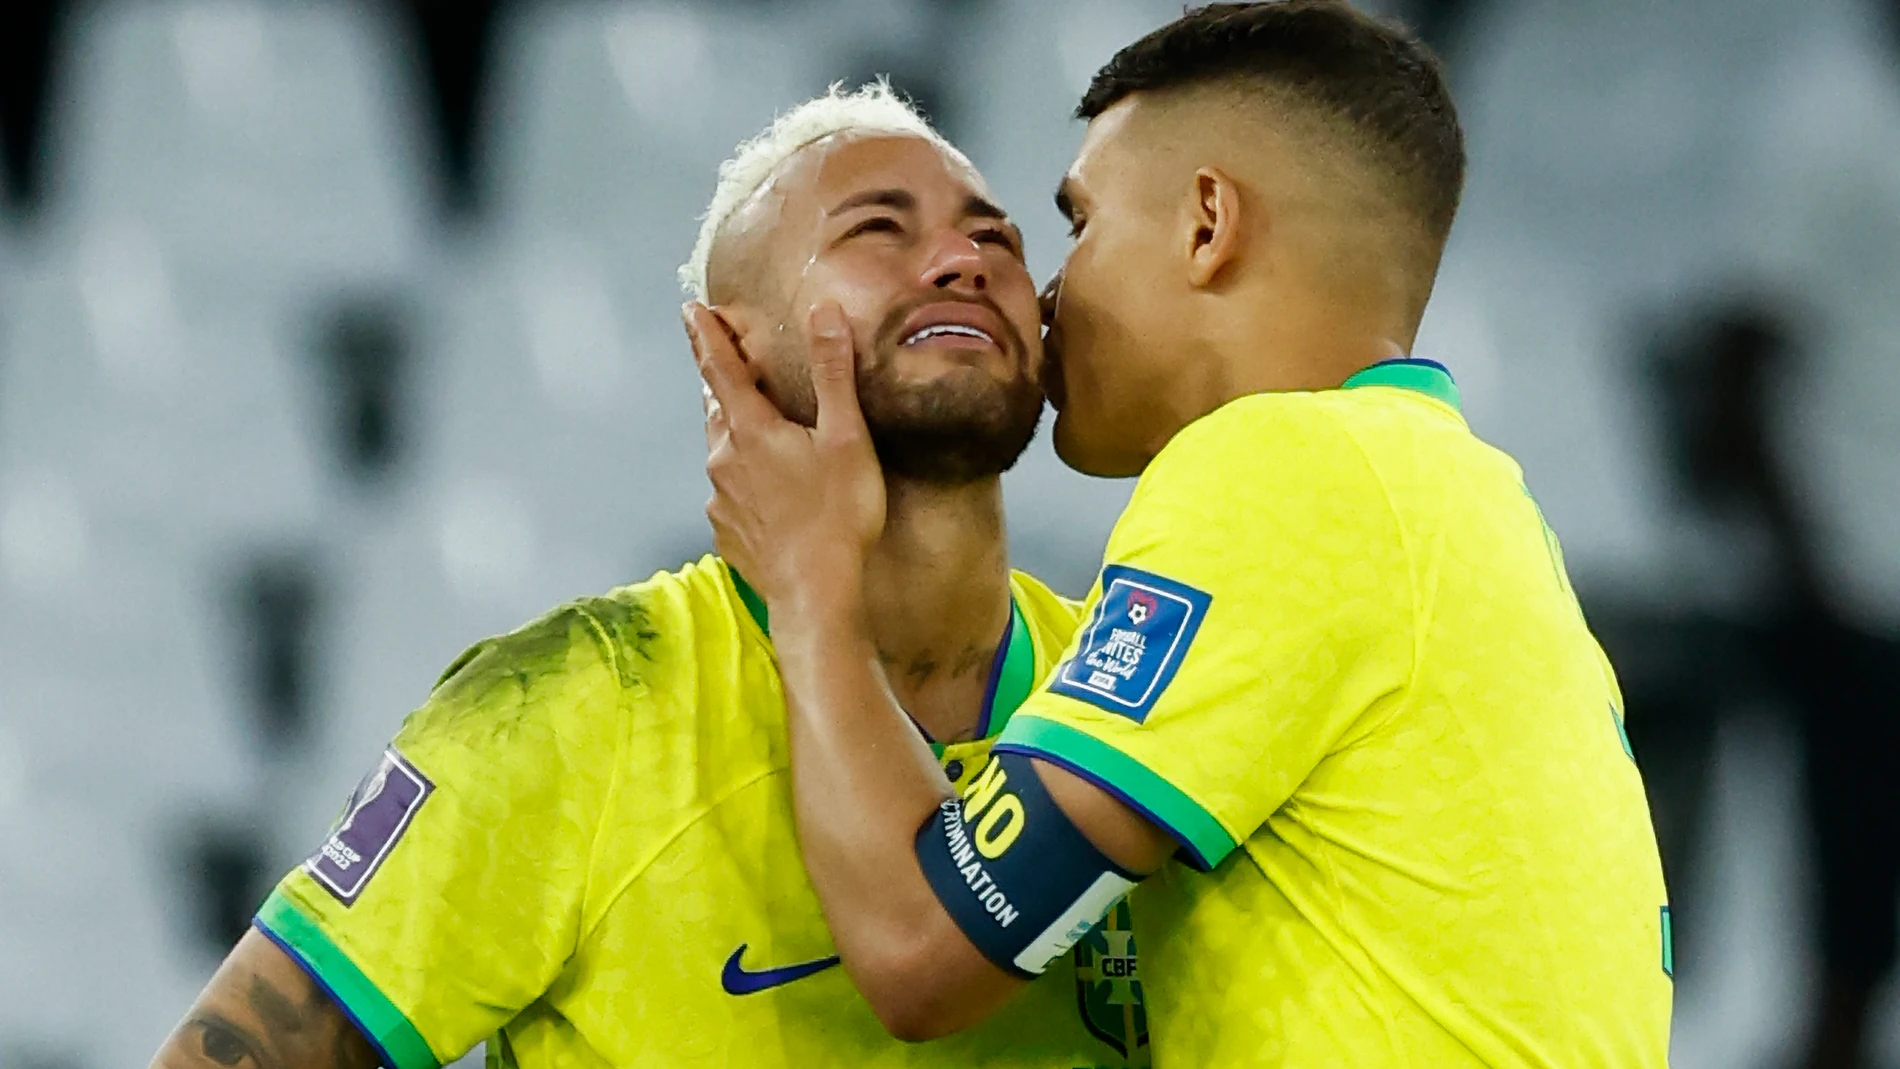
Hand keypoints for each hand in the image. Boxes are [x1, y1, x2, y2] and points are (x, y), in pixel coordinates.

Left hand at [685, 300, 885, 612]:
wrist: (815, 594)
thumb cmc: (837, 514)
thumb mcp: (845, 437)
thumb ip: (832, 373)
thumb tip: (822, 312)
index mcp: (750, 430)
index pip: (719, 367)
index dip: (706, 335)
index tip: (691, 309)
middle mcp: (723, 460)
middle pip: (716, 408)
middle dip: (720, 381)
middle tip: (726, 360)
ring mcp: (720, 499)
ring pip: (720, 450)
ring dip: (733, 430)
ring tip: (753, 424)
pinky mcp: (726, 531)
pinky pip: (728, 491)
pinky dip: (742, 477)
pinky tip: (765, 488)